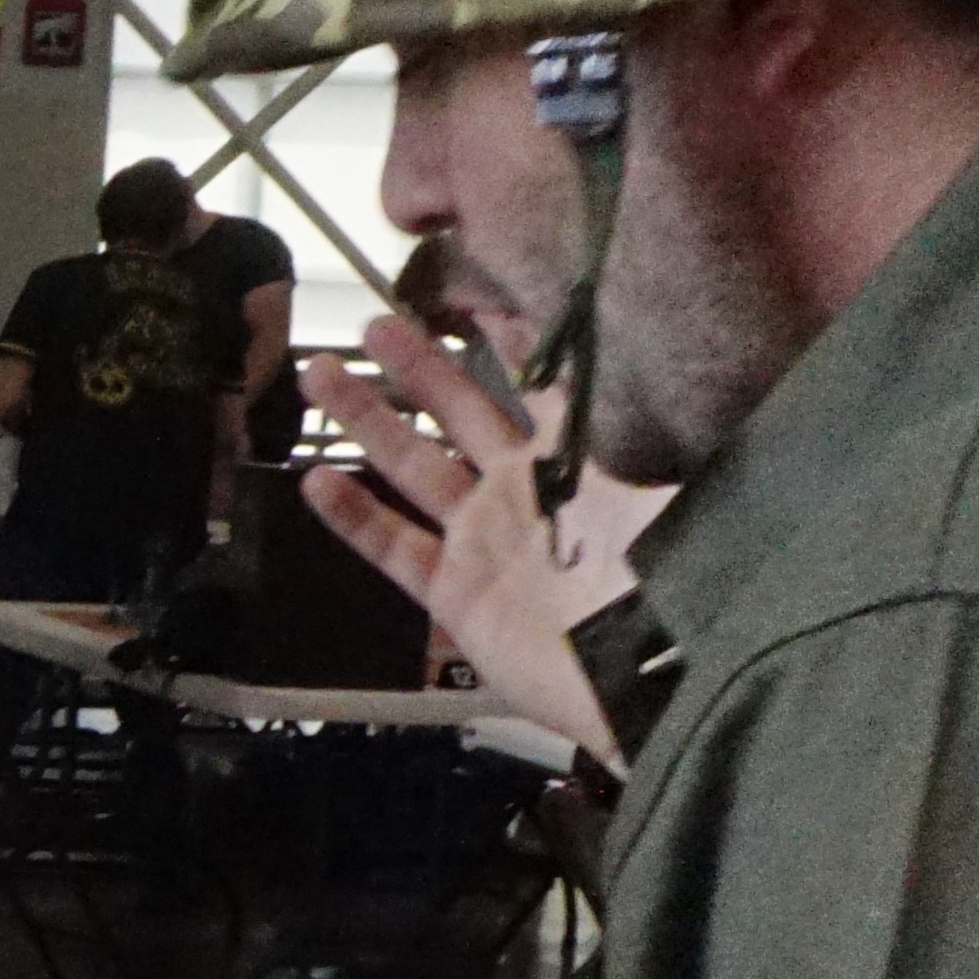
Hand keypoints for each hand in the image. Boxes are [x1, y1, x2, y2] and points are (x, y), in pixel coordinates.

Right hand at [301, 318, 672, 767]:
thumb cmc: (663, 581)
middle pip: (460, 413)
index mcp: (576, 461)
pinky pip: (393, 548)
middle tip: (376, 323)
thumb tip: (644, 353)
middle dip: (418, 367)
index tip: (478, 299)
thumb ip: (641, 426)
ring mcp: (481, 541)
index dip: (512, 345)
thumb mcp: (663, 486)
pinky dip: (354, 518)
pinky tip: (315, 481)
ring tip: (319, 373)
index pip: (541, 385)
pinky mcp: (452, 592)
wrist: (641, 678)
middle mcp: (521, 492)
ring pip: (411, 466)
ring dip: (366, 420)